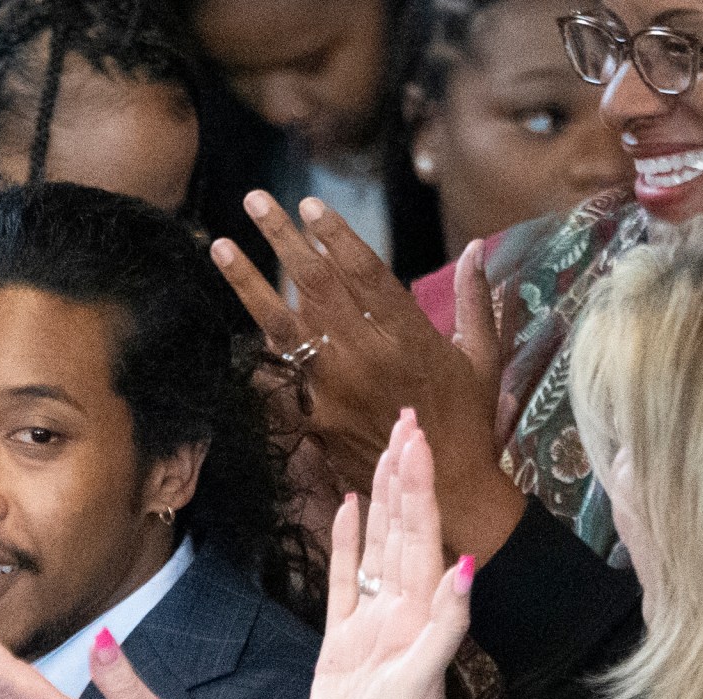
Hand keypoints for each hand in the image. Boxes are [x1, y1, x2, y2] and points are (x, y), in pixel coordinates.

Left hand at [214, 193, 522, 560]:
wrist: (443, 494)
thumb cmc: (470, 424)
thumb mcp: (482, 359)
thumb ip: (477, 300)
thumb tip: (477, 247)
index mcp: (409, 335)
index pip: (364, 271)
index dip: (334, 234)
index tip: (310, 204)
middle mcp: (366, 356)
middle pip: (315, 285)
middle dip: (282, 238)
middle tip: (255, 200)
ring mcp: (334, 390)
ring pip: (283, 326)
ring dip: (249, 283)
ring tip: (219, 246)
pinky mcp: (314, 420)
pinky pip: (277, 379)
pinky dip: (254, 351)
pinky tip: (230, 325)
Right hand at [299, 410, 473, 698]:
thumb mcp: (417, 693)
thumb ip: (441, 631)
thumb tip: (464, 567)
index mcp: (419, 619)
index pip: (421, 537)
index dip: (419, 486)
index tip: (418, 437)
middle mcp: (400, 615)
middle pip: (403, 531)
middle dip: (406, 476)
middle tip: (407, 419)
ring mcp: (370, 628)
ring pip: (376, 547)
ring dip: (381, 499)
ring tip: (384, 451)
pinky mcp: (341, 645)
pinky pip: (343, 580)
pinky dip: (347, 542)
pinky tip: (346, 509)